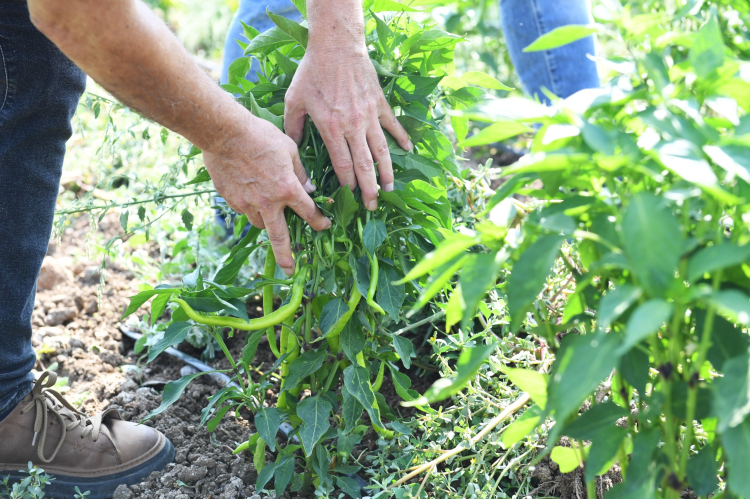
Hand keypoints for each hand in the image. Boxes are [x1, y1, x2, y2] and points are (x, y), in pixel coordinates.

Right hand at [203, 117, 330, 274]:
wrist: (224, 133)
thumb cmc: (260, 135)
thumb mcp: (289, 149)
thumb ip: (300, 172)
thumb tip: (310, 188)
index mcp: (287, 189)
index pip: (308, 212)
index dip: (319, 221)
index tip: (324, 226)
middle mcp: (268, 202)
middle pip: (279, 237)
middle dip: (286, 256)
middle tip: (291, 270)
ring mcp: (247, 203)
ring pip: (260, 223)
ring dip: (267, 223)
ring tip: (269, 216)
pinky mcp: (230, 199)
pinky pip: (244, 210)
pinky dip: (250, 207)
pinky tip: (249, 194)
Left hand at [284, 40, 412, 210]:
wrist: (336, 46)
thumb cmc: (312, 72)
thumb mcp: (294, 101)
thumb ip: (293, 128)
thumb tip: (291, 150)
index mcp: (331, 128)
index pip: (343, 164)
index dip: (348, 183)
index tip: (351, 196)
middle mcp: (353, 126)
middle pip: (365, 164)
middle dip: (369, 188)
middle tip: (373, 206)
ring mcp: (370, 116)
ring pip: (382, 151)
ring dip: (387, 172)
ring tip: (390, 189)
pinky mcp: (381, 104)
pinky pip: (393, 126)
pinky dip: (401, 139)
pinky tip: (408, 151)